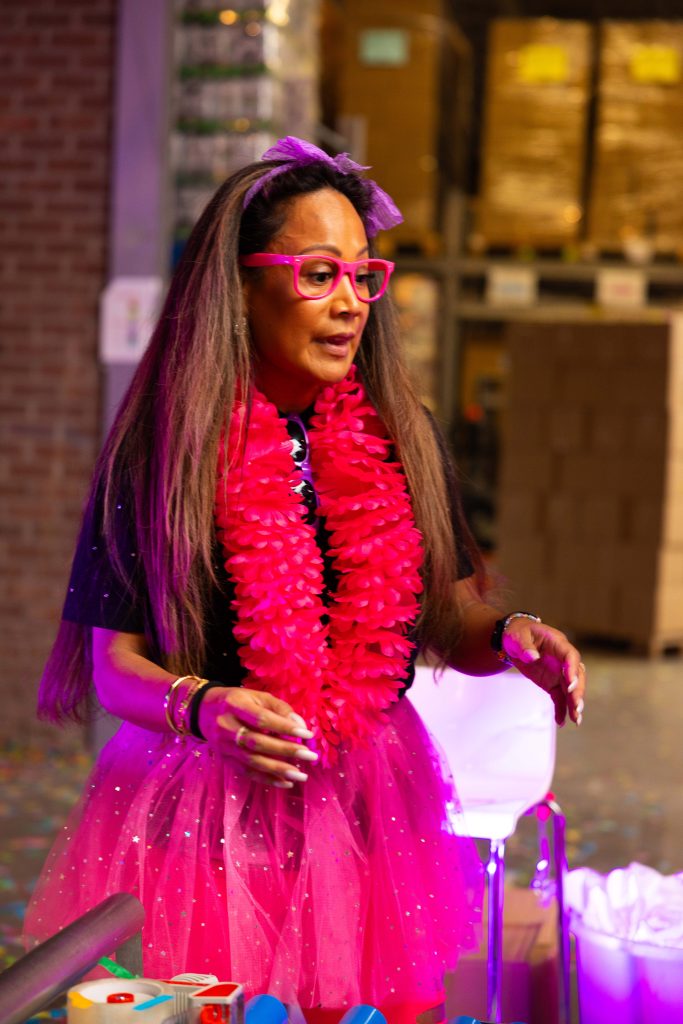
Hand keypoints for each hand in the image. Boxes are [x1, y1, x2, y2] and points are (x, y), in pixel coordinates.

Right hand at [198, 687, 317, 787]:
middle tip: (310, 756)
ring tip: (301, 775)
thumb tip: (301, 724)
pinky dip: (267, 779)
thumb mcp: (257, 696)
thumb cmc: (237, 701)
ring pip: (252, 761)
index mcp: (235, 705)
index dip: (285, 727)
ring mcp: (224, 746)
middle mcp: (226, 727)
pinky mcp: (225, 760)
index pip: (262, 719)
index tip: (307, 734)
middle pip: (257, 742)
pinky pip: (247, 773)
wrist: (204, 711)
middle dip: (286, 750)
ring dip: (279, 770)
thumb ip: (279, 708)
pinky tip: (286, 782)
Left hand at [501, 618, 585, 726]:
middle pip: (576, 675)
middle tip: (576, 706)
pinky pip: (559, 698)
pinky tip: (561, 722)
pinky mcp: (552, 683)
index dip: (572, 670)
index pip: (571, 656)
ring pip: (571, 689)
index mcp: (558, 643)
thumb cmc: (518, 634)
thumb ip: (525, 646)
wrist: (514, 641)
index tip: (570, 684)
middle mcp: (563, 659)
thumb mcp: (517, 636)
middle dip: (577, 691)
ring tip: (576, 720)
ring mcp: (559, 672)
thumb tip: (533, 657)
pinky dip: (561, 709)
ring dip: (574, 704)